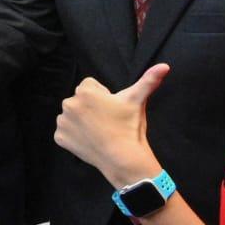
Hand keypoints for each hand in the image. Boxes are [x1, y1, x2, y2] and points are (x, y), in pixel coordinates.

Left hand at [54, 65, 168, 187]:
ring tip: (99, 131)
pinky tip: (90, 141)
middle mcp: (68, 103)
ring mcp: (62, 121)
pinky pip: (65, 133)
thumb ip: (148, 81)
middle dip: (90, 108)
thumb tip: (165, 66)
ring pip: (71, 116)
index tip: (112, 109)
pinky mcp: (59, 137)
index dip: (103, 96)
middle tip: (107, 121)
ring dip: (81, 121)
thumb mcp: (137, 101)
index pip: (90, 85)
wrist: (122, 159)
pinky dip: (74, 136)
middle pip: (79, 100)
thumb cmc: (129, 127)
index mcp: (84, 91)